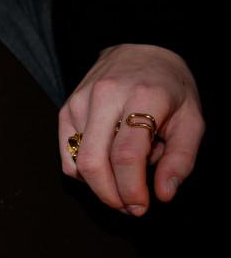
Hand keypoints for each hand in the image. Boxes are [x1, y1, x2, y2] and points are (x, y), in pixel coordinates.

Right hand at [58, 44, 203, 215]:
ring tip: (122, 179)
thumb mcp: (191, 119)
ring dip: (100, 185)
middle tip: (129, 207)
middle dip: (110, 195)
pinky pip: (68, 156)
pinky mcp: (66, 109)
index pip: (126, 155)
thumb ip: (180, 158)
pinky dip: (85, 172)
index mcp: (144, 96)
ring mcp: (80, 102)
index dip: (131, 188)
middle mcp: (106, 96)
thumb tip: (163, 194)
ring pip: (79, 163)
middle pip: (94, 162)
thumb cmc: (170, 88)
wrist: (141, 50)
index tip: (141, 207)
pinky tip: (106, 165)